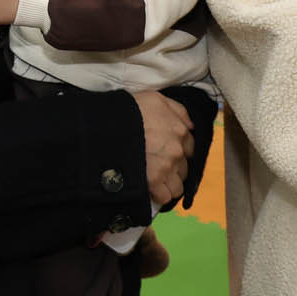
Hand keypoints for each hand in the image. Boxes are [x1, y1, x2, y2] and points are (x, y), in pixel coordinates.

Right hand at [134, 90, 194, 207]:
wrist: (105, 125)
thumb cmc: (129, 110)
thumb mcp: (155, 99)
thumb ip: (177, 110)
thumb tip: (191, 126)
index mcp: (180, 131)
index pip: (190, 148)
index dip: (179, 152)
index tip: (167, 153)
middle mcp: (177, 150)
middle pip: (184, 169)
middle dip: (173, 169)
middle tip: (156, 166)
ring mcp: (166, 167)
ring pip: (177, 186)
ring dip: (167, 185)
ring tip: (154, 181)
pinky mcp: (153, 181)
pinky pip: (164, 196)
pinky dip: (158, 195)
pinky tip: (149, 189)